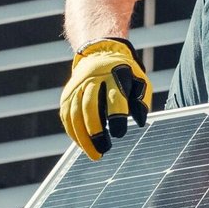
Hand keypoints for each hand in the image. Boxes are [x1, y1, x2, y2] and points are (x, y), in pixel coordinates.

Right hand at [60, 38, 151, 159]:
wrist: (99, 53)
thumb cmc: (125, 74)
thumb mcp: (139, 81)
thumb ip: (141, 100)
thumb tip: (140, 122)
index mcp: (114, 75)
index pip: (113, 97)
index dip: (116, 116)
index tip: (119, 134)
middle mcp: (92, 79)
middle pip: (89, 106)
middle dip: (95, 131)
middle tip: (104, 150)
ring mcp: (76, 86)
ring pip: (74, 113)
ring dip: (83, 137)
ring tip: (94, 154)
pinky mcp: (66, 94)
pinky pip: (66, 116)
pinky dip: (73, 133)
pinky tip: (82, 145)